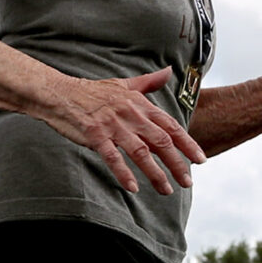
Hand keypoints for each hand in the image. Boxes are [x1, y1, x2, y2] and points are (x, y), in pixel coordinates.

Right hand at [40, 68, 206, 195]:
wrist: (61, 93)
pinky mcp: (96, 135)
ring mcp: (113, 125)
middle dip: (177, 163)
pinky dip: (124, 173)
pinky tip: (133, 188)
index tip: (200, 160)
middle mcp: (131, 115)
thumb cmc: (93, 92)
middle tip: (187, 182)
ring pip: (141, 152)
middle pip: (161, 141)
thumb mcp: (124, 84)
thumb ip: (148, 82)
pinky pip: (113, 157)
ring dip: (155, 173)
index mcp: (140, 105)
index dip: (188, 144)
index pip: (171, 126)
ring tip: (166, 190)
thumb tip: (168, 72)